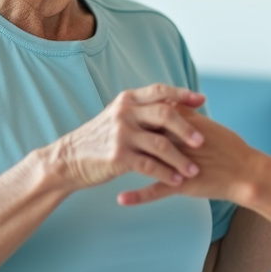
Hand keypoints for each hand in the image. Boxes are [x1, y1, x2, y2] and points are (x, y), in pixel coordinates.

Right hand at [52, 84, 206, 189]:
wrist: (68, 159)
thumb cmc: (99, 139)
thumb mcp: (118, 117)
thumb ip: (142, 112)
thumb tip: (175, 107)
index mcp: (127, 99)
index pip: (160, 90)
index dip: (182, 94)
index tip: (202, 100)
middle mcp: (124, 112)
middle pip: (165, 115)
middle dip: (187, 129)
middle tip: (202, 141)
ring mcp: (121, 134)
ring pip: (161, 144)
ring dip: (180, 159)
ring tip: (194, 170)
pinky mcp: (118, 156)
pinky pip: (150, 166)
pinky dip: (166, 174)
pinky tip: (177, 181)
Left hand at [117, 109, 263, 206]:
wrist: (245, 171)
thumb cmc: (229, 148)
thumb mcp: (205, 125)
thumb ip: (186, 114)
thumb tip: (170, 102)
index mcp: (183, 124)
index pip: (152, 116)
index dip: (133, 118)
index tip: (116, 119)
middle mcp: (177, 141)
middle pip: (143, 136)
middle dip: (122, 139)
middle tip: (103, 142)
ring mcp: (177, 163)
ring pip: (144, 163)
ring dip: (122, 167)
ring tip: (102, 171)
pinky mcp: (182, 184)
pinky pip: (156, 190)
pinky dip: (138, 196)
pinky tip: (121, 200)